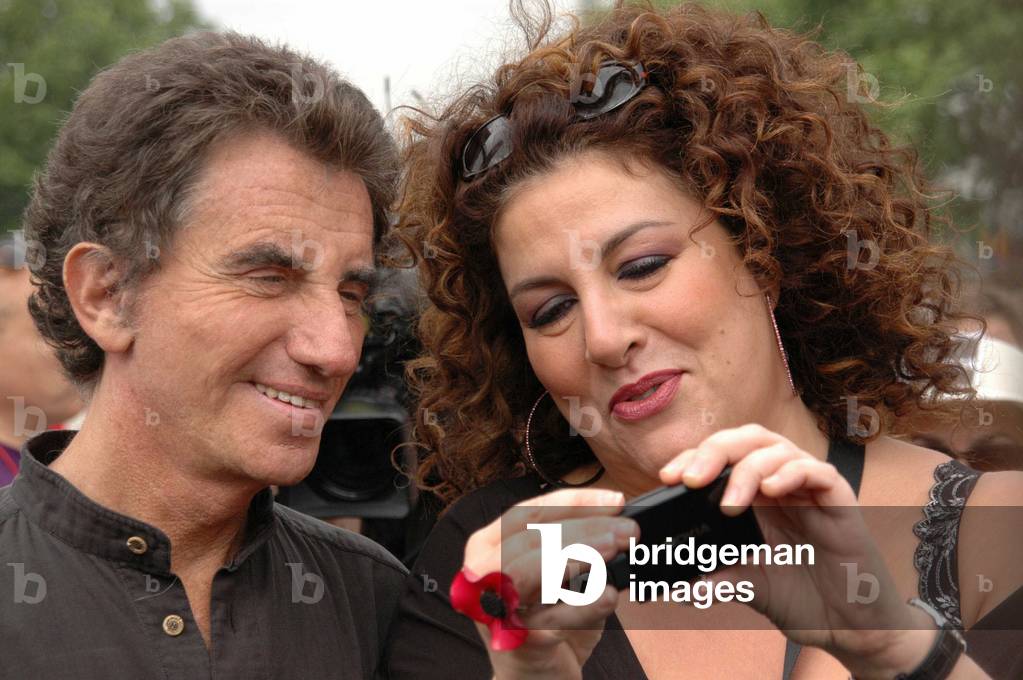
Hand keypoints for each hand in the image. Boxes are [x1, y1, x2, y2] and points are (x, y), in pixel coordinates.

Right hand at [459, 488, 638, 679]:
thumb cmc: (548, 621)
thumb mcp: (561, 575)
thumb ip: (577, 548)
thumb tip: (618, 521)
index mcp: (488, 546)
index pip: (528, 512)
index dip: (573, 502)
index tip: (615, 500)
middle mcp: (481, 573)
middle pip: (530, 537)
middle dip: (584, 528)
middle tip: (626, 529)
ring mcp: (494, 608)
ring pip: (529, 570)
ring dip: (576, 555)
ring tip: (614, 549)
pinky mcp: (514, 643)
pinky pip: (550, 619)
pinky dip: (583, 606)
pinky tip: (610, 596)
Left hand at [658, 424, 918, 670]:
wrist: (849, 627)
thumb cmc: (803, 597)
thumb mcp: (748, 586)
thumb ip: (714, 580)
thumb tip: (674, 585)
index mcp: (756, 494)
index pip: (722, 456)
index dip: (693, 457)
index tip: (667, 478)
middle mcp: (781, 484)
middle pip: (747, 439)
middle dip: (714, 451)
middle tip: (689, 479)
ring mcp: (811, 490)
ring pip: (778, 448)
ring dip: (748, 469)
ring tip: (728, 502)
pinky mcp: (841, 502)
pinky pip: (819, 472)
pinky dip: (792, 473)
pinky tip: (772, 491)